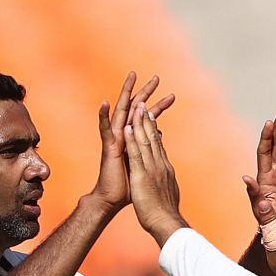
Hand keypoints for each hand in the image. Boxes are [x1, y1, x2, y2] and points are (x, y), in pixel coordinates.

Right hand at [94, 72, 174, 212]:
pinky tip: (105, 103)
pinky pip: (105, 130)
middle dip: (146, 93)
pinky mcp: (108, 148)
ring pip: (121, 112)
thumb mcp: (144, 163)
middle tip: (156, 77)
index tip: (172, 96)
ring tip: (131, 77)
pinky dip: (103, 116)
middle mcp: (125, 135)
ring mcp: (116, 140)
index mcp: (135, 139)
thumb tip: (159, 136)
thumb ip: (150, 148)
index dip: (159, 107)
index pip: (149, 119)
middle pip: (136, 109)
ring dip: (125, 94)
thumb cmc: (129, 185)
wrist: (113, 198)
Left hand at [123, 101, 186, 244]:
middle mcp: (160, 165)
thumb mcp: (167, 195)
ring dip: (141, 122)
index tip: (151, 116)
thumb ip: (166, 185)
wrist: (167, 224)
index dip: (154, 130)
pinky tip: (129, 127)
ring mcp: (152, 169)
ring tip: (138, 106)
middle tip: (145, 102)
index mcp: (165, 169)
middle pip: (154, 138)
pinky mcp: (143, 175)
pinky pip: (136, 154)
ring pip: (146, 141)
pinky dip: (133, 139)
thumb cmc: (166, 215)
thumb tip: (168, 182)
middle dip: (149, 119)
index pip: (159, 145)